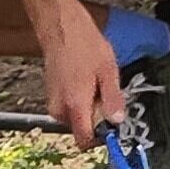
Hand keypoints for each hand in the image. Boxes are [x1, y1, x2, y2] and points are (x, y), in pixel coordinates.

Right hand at [38, 14, 126, 141]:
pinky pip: (70, 108)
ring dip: (90, 109)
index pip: (84, 141)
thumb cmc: (84, 45)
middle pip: (82, 130)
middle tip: (108, 96)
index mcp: (75, 105)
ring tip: (97, 83)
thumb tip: (118, 121)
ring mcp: (53, 102)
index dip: (101, 139)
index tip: (114, 128)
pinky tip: (87, 81)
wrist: (61, 27)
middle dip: (98, 120)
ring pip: (76, 118)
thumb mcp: (108, 71)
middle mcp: (60, 109)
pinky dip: (81, 101)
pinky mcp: (51, 95)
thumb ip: (113, 99)